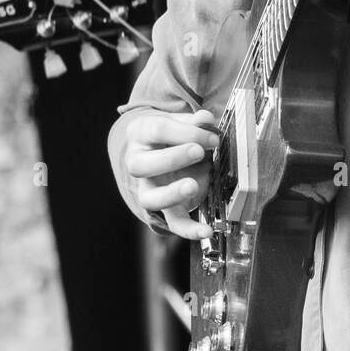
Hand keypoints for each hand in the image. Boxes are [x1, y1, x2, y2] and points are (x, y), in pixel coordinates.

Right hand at [123, 109, 219, 239]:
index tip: (212, 136)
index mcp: (140, 133)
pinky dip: (189, 229)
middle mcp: (137, 162)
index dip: (186, 132)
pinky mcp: (165, 207)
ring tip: (192, 186)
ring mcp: (148, 187)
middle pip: (142, 165)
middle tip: (199, 152)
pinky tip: (206, 231)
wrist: (163, 147)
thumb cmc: (174, 132)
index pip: (157, 130)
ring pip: (150, 198)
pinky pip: (172, 222)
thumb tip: (205, 119)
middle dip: (172, 158)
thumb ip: (195, 121)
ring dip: (171, 194)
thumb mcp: (182, 120)